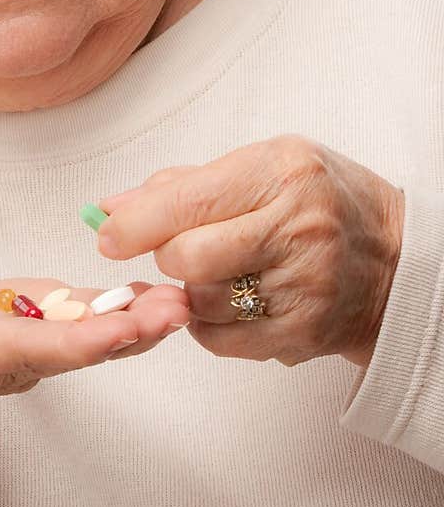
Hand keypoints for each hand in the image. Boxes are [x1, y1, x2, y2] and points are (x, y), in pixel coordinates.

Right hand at [0, 210, 190, 485]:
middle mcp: (6, 359)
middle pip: (75, 349)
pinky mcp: (34, 336)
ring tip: (187, 295)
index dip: (79, 340)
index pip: (28, 348)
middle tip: (181, 306)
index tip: (125, 328)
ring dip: (138, 322)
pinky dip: (123, 312)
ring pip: (88, 340)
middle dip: (129, 332)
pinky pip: (84, 328)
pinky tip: (162, 291)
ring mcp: (25, 351)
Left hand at [97, 134, 404, 368]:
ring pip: (200, 301)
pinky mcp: (302, 333)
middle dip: (166, 257)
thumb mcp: (263, 167)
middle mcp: (298, 228)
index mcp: (282, 173)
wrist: (396, 259)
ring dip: (191, 291)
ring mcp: (304, 285)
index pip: (187, 201)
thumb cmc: (320, 203)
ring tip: (222, 273)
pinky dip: (210, 324)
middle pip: (187, 258)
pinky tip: (234, 302)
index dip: (134, 224)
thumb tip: (111, 207)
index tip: (110, 235)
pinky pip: (219, 339)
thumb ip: (184, 185)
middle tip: (178, 251)